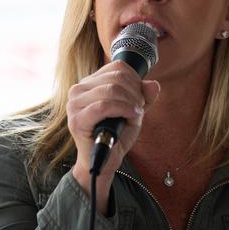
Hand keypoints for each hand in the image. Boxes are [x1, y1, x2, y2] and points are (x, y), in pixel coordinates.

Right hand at [67, 60, 160, 212]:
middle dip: (135, 93)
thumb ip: (144, 97)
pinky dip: (123, 109)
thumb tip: (153, 85)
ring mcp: (74, 104)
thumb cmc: (116, 135)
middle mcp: (78, 89)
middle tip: (139, 109)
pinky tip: (131, 116)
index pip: (118, 67)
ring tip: (135, 114)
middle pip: (116, 77)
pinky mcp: (76, 119)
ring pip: (111, 89)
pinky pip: (104, 105)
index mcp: (90, 83)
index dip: (136, 80)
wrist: (104, 162)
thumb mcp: (134, 111)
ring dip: (131, 102)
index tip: (140, 98)